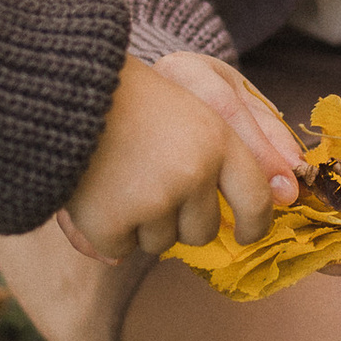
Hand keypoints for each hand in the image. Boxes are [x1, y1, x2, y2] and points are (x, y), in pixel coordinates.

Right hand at [61, 54, 303, 266]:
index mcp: (218, 139)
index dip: (255, 223)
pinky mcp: (114, 222)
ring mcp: (154, 199)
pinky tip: (92, 195)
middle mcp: (193, 172)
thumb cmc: (127, 100)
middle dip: (179, 219)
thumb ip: (226, 153)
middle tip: (147, 183)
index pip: (256, 200)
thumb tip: (281, 198)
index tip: (247, 234)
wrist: (60, 91)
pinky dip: (104, 231)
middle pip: (203, 231)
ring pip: (161, 243)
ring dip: (140, 223)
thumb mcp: (189, 109)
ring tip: (116, 180)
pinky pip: (120, 249)